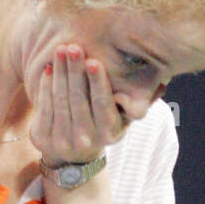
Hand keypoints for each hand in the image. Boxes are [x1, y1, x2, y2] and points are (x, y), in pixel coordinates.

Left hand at [30, 45, 126, 168]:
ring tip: (61, 50)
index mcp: (108, 134)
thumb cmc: (104, 124)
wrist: (73, 156)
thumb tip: (161, 84)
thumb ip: (137, 101)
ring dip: (60, 73)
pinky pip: (44, 107)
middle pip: (78, 100)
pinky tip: (50, 67)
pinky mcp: (43, 138)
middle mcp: (85, 141)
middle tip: (73, 47)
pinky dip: (46, 85)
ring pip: (61, 101)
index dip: (97, 83)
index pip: (102, 105)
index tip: (94, 61)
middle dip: (75, 71)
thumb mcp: (124, 118)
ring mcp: (62, 141)